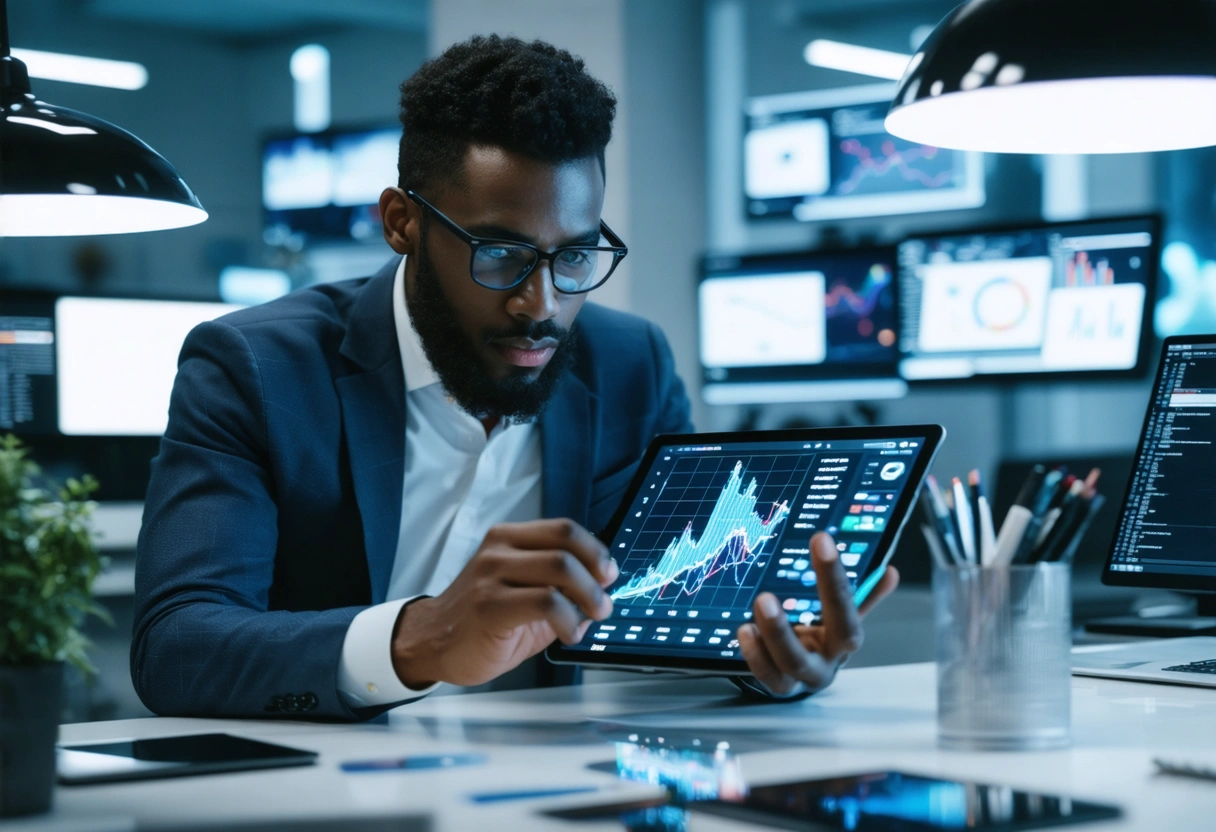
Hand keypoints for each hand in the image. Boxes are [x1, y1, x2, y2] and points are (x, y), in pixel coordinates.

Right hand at [390, 519, 617, 687]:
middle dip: (596, 579)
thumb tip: (602, 583)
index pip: (564, 529)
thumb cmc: (483, 619)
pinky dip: (569, 620)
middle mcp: (498, 550)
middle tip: (603, 604)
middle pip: (566, 548)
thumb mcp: (522, 589)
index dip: (595, 551)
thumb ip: (556, 582)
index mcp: (509, 538)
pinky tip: (569, 633)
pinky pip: (545, 603)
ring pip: (559, 570)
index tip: (607, 574)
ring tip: (589, 619)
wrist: (434, 641)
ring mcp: (491, 576)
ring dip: (588, 598)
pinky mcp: (489, 606)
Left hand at [737, 532, 898, 697]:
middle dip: (784, 629)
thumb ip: (865, 595)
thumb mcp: (844, 616)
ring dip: (768, 640)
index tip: (821, 541)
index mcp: (844, 641)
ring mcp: (801, 677)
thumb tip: (889, 572)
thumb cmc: (827, 637)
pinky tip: (745, 630)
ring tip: (753, 612)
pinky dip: (755, 654)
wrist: (812, 673)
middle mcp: (825, 661)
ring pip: (785, 667)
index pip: (845, 611)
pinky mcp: (780, 685)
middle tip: (764, 598)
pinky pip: (766, 676)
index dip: (834, 577)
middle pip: (810, 650)